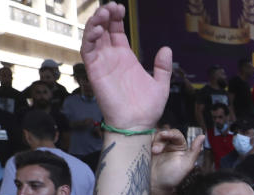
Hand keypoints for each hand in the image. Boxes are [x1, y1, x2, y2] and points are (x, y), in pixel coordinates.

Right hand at [81, 3, 170, 130]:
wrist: (137, 124)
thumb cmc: (148, 108)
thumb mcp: (161, 85)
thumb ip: (163, 67)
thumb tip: (166, 48)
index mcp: (126, 58)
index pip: (116, 31)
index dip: (116, 18)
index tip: (120, 7)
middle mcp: (112, 58)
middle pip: (103, 29)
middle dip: (105, 15)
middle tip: (112, 5)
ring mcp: (102, 63)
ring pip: (92, 37)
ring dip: (95, 22)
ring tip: (103, 12)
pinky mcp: (95, 71)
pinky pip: (87, 50)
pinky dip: (90, 37)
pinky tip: (99, 29)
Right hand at [150, 129, 204, 194]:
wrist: (156, 185)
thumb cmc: (172, 177)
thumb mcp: (186, 164)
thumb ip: (194, 150)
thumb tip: (203, 136)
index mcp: (180, 147)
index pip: (176, 134)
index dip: (171, 133)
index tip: (164, 135)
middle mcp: (170, 145)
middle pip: (165, 133)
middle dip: (160, 138)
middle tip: (156, 149)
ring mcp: (158, 146)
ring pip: (155, 136)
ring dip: (154, 141)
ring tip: (153, 152)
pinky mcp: (148, 148)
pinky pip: (146, 140)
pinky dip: (146, 141)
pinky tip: (147, 148)